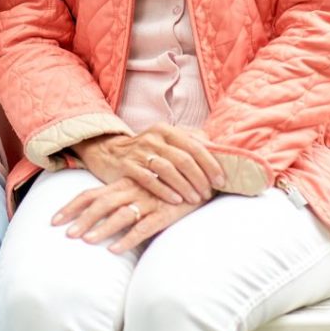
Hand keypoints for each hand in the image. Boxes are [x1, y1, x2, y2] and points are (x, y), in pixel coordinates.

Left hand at [52, 176, 199, 253]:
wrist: (199, 175)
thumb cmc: (164, 183)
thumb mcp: (139, 185)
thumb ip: (120, 193)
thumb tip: (95, 207)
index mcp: (121, 184)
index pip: (89, 194)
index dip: (70, 207)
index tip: (53, 220)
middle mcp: (130, 190)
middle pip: (100, 204)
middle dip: (81, 219)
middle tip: (66, 234)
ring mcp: (147, 201)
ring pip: (120, 215)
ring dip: (102, 228)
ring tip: (87, 241)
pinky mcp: (164, 213)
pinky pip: (144, 227)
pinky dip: (129, 238)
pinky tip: (116, 250)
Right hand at [72, 124, 224, 205]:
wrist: (109, 152)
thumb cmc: (146, 150)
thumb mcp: (166, 140)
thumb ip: (189, 141)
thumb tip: (217, 148)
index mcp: (166, 130)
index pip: (194, 145)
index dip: (210, 164)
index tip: (221, 180)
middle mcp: (154, 138)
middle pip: (183, 158)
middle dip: (199, 177)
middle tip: (208, 193)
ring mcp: (139, 151)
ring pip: (168, 169)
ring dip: (185, 185)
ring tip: (195, 199)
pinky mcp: (127, 166)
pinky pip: (149, 179)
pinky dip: (164, 190)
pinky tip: (175, 200)